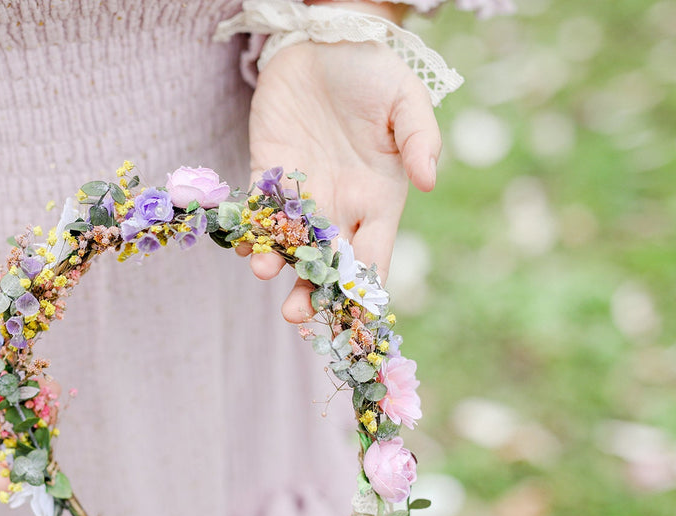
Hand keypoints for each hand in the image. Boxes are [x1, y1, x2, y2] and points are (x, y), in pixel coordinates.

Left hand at [245, 36, 441, 321]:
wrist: (327, 40)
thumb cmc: (374, 71)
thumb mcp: (406, 99)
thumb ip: (420, 138)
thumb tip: (431, 180)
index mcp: (379, 198)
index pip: (374, 251)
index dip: (363, 282)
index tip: (352, 310)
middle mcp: (340, 205)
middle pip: (326, 262)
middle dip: (311, 291)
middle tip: (295, 314)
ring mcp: (303, 193)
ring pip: (289, 244)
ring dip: (276, 264)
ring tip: (265, 273)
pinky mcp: (268, 174)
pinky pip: (258, 212)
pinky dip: (250, 231)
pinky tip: (244, 247)